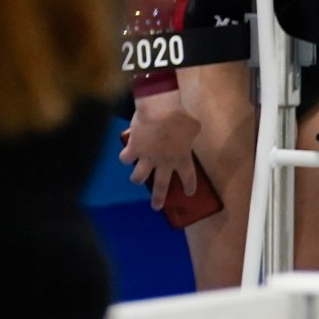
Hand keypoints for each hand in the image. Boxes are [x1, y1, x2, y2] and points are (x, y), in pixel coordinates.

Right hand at [121, 91, 203, 210]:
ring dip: (137, 179)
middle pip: (161, 186)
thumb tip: (186, 132)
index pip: (188, 178)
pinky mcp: (133, 149)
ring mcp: (147, 158)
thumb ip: (190, 134)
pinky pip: (125, 158)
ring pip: (139, 177)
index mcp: (182, 159)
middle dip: (158, 198)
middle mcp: (164, 163)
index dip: (189, 187)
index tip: (188, 193)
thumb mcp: (193, 127)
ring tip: (136, 179)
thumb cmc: (180, 118)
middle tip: (156, 207)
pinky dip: (125, 158)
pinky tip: (126, 156)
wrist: (159, 111)